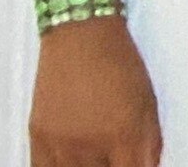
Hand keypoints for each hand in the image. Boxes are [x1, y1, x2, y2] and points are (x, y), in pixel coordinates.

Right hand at [30, 18, 162, 166]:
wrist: (81, 33)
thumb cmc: (119, 62)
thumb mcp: (148, 102)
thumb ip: (150, 145)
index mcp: (123, 136)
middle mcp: (89, 145)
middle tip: (115, 157)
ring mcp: (60, 144)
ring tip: (95, 157)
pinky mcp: (37, 138)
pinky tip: (70, 161)